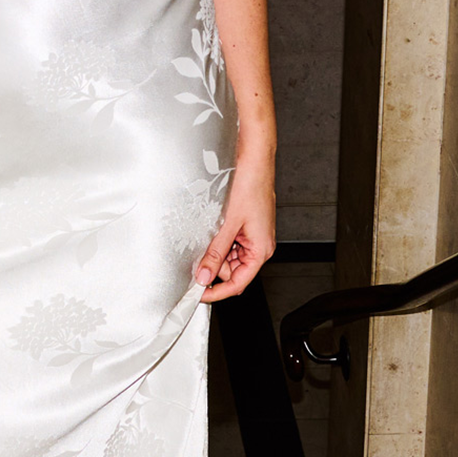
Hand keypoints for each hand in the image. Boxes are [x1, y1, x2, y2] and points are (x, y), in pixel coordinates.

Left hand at [194, 156, 274, 302]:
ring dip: (214, 252)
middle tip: (196, 258)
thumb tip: (204, 275)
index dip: (217, 292)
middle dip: (214, 266)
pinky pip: (228, 243)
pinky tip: (212, 229)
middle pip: (232, 271)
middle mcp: (259, 246)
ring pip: (228, 257)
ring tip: (208, 235)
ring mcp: (251, 236)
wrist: (253, 162)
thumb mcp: (227, 225)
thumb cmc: (250, 187)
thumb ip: (215, 253)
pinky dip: (217, 241)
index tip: (199, 294)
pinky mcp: (244, 227)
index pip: (238, 283)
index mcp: (261, 250)